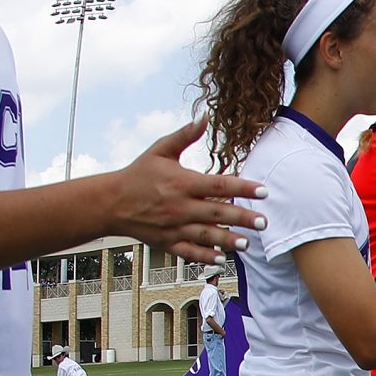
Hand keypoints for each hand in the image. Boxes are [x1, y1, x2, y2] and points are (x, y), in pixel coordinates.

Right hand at [103, 117, 267, 263]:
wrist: (111, 201)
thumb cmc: (138, 174)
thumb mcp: (160, 150)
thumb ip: (184, 135)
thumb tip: (204, 116)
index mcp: (181, 182)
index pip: (218, 184)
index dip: (242, 187)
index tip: (263, 191)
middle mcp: (179, 206)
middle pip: (216, 212)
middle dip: (242, 218)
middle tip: (264, 222)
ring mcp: (173, 226)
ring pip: (205, 235)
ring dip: (227, 240)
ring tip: (247, 244)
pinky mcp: (166, 242)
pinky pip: (188, 252)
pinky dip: (203, 256)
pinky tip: (220, 259)